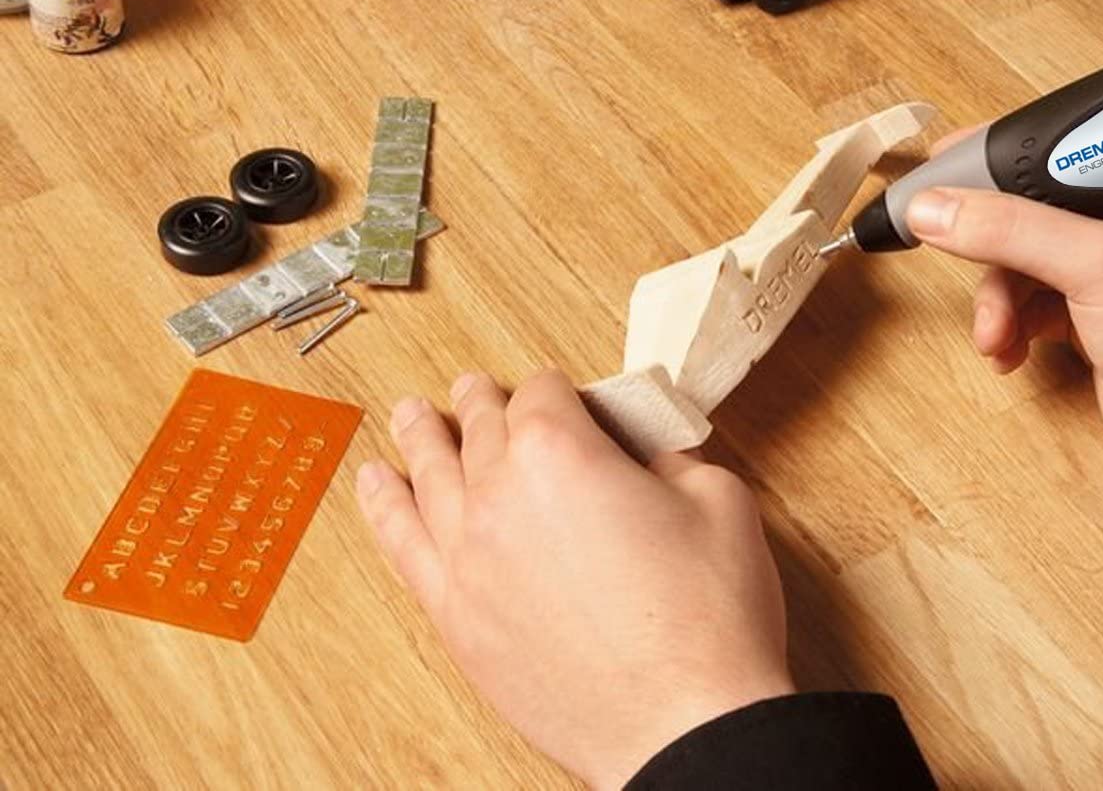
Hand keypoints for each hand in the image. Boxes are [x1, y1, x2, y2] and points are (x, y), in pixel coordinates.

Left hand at [356, 370, 793, 788]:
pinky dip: (385, 508)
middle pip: (480, 427)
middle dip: (481, 402)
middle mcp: (498, 493)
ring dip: (420, 438)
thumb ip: (672, 461)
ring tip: (410, 415)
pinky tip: (376, 485)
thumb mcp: (719, 501)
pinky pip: (402, 544)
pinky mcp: (455, 615)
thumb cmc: (707, 615)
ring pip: (429, 475)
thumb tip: (649, 459)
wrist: (681, 719)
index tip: (565, 396)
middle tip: (474, 389)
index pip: (544, 392)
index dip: (559, 389)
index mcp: (560, 450)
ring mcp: (466, 556)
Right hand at [905, 150, 1102, 573]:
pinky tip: (1009, 353)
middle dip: (989, 244)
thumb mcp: (1098, 266)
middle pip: (1028, 210)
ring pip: (1023, 264)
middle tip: (946, 251)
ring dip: (995, 299)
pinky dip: (1010, 327)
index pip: (1056, 148)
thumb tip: (935, 208)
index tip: (939, 169)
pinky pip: (1031, 308)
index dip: (995, 158)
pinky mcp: (1098, 323)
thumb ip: (1012, 230)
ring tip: (995, 335)